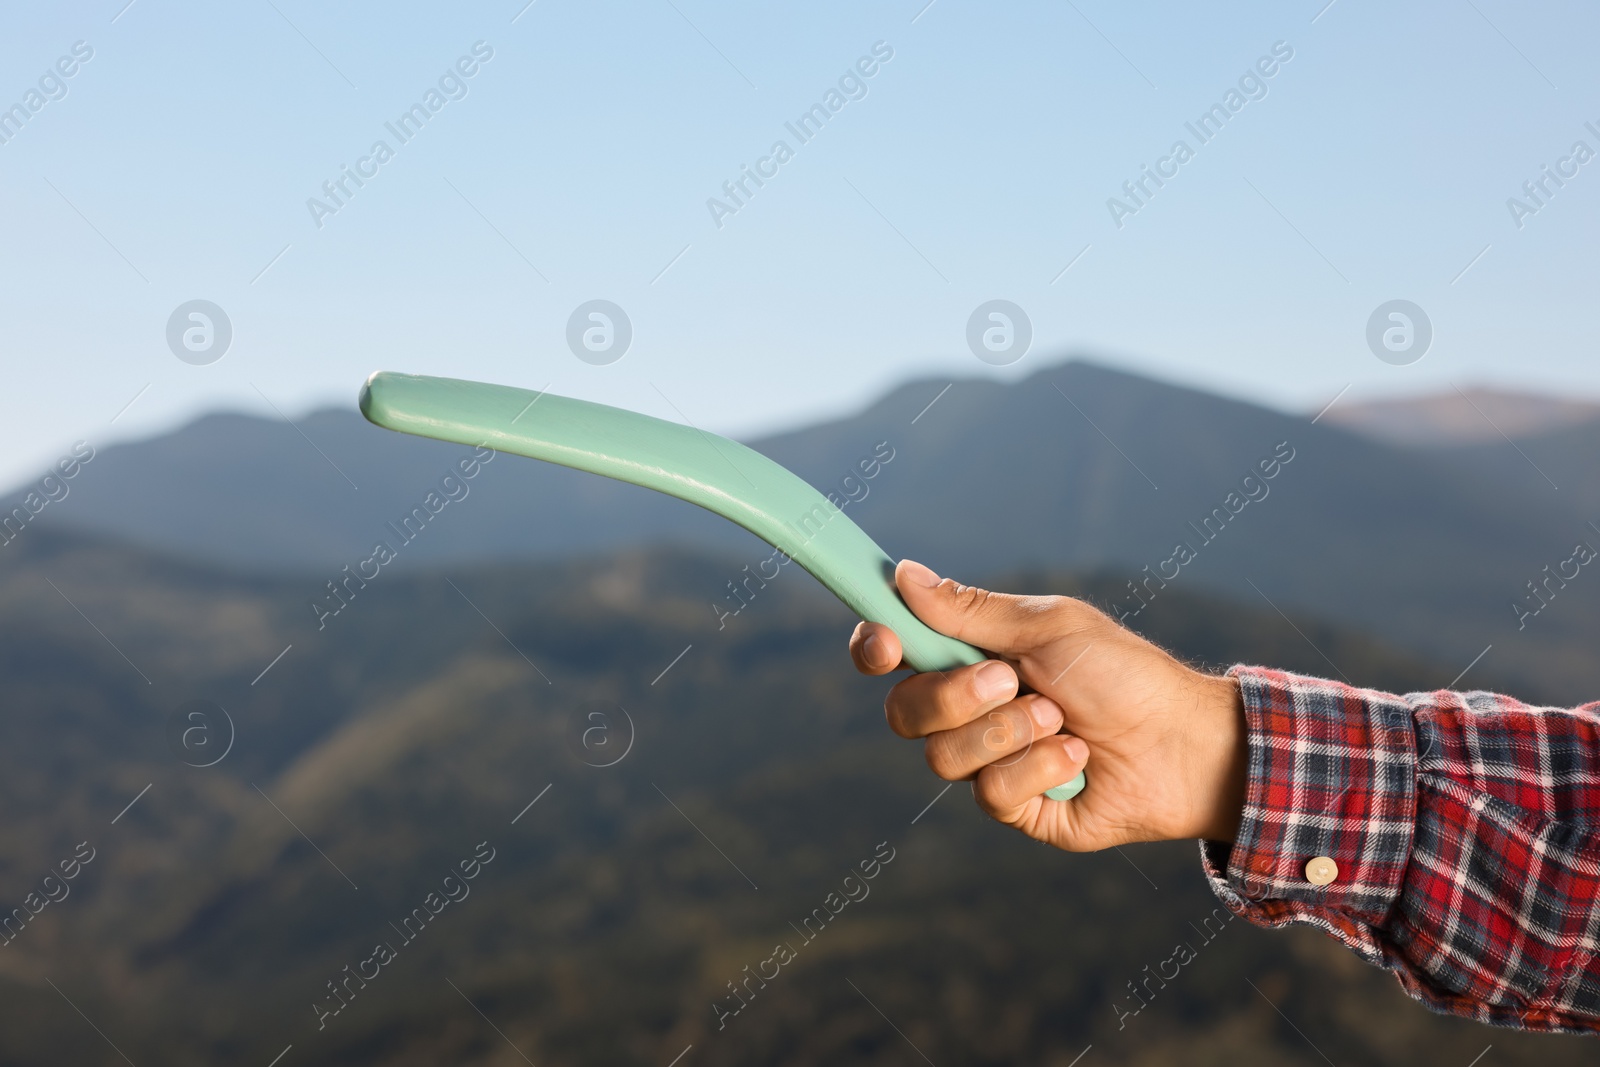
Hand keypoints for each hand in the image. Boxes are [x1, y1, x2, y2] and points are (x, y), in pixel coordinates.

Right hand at [850, 560, 1247, 850]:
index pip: (894, 653)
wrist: (1184, 741)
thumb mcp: (1048, 628)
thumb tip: (904, 574)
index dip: (873, 648)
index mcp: (971, 657)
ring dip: (1009, 733)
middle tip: (1012, 679)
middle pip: (904, 712)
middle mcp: (970, 712)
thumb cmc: (1123, 674)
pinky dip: (1039, 768)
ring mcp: (989, 762)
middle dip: (955, 697)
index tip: (884, 643)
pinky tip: (1076, 757)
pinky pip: (990, 795)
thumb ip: (972, 610)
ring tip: (1061, 719)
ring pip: (942, 758)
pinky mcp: (1015, 809)